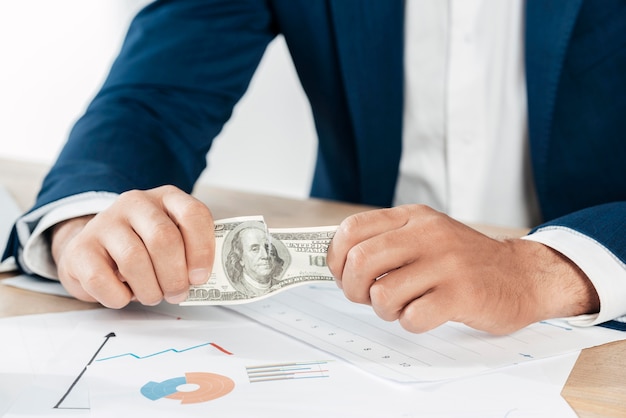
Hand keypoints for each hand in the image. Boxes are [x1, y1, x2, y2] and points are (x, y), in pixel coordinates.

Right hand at [50, 186, 214, 307]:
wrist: (94, 251)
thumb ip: (191, 253)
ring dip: (150, 290)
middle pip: (163, 239)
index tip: (200, 277)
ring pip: (134, 260)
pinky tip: (124, 295)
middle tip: (177, 294)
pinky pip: (102, 279)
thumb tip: (202, 279)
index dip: (202, 250)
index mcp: (167, 198)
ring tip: (153, 295)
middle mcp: (136, 203)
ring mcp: (105, 222)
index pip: (193, 214)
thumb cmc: (144, 250)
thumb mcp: (173, 242)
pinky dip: (119, 297)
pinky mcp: (81, 248)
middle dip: (175, 276)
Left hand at [327, 205, 599, 334]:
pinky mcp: (461, 294)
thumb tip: (339, 266)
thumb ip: (387, 243)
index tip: (341, 274)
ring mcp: (446, 263)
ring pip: (383, 294)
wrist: (522, 275)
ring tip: (402, 306)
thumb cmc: (464, 261)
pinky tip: (425, 314)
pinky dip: (410, 323)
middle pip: (361, 261)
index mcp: (413, 218)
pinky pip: (412, 317)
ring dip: (384, 310)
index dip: (336, 257)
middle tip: (367, 297)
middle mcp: (428, 235)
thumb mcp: (426, 236)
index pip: (352, 229)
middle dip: (353, 288)